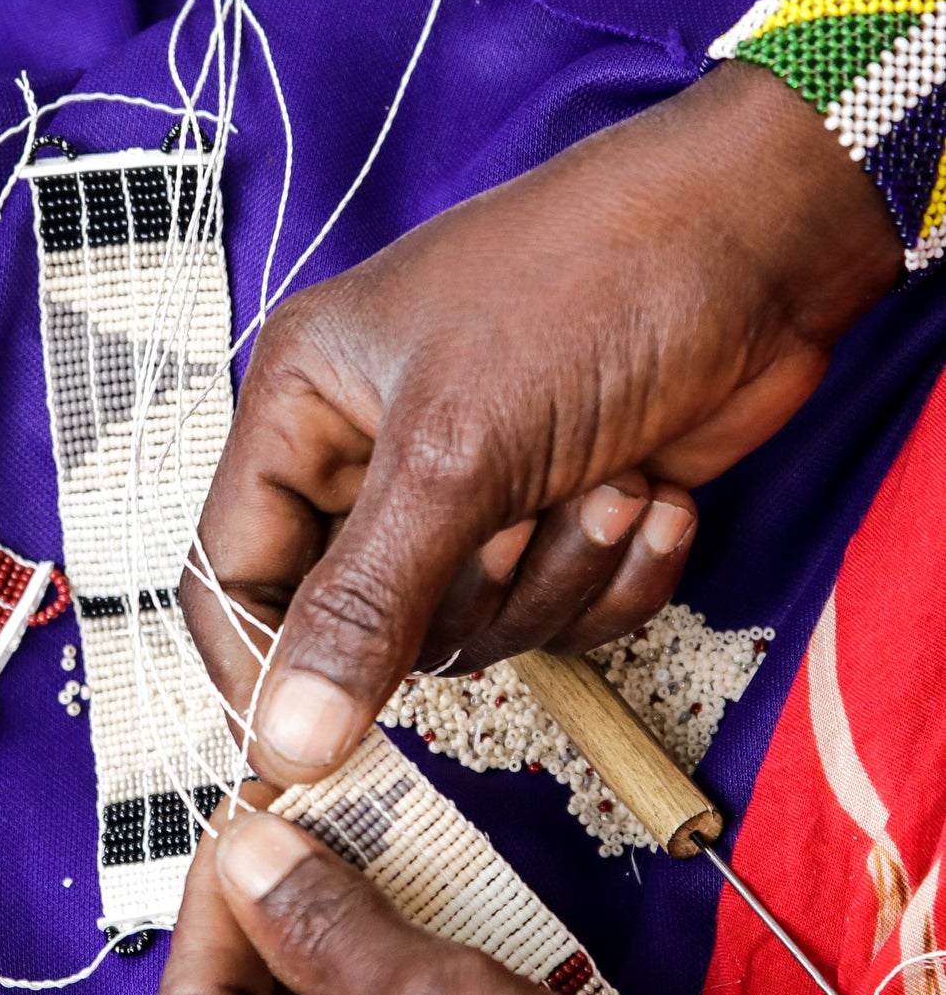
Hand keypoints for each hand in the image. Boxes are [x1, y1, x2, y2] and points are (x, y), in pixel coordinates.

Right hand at [182, 61, 899, 786]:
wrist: (765, 241)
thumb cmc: (581, 293)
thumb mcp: (454, 453)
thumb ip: (363, 607)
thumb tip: (288, 741)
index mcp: (302, 411)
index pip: (230, 571)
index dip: (255, 667)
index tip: (296, 754)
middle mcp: (369, 457)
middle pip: (359, 619)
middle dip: (459, 597)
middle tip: (514, 528)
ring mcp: (464, 491)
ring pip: (468, 626)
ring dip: (553, 579)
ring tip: (606, 486)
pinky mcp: (550, 515)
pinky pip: (554, 615)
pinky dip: (610, 577)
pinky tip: (650, 495)